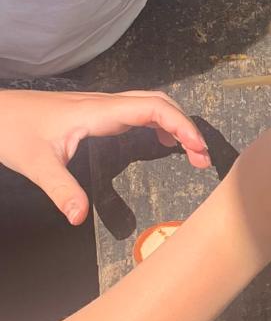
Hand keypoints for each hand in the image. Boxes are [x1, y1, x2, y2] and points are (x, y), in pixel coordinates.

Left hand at [0, 88, 209, 224]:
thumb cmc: (10, 129)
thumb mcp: (34, 163)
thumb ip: (60, 190)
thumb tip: (79, 218)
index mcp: (97, 112)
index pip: (152, 108)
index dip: (180, 125)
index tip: (196, 149)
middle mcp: (103, 105)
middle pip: (159, 102)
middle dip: (186, 126)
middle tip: (200, 158)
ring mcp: (100, 106)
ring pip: (149, 104)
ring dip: (174, 123)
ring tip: (189, 153)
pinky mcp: (95, 112)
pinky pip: (136, 111)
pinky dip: (158, 123)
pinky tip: (161, 141)